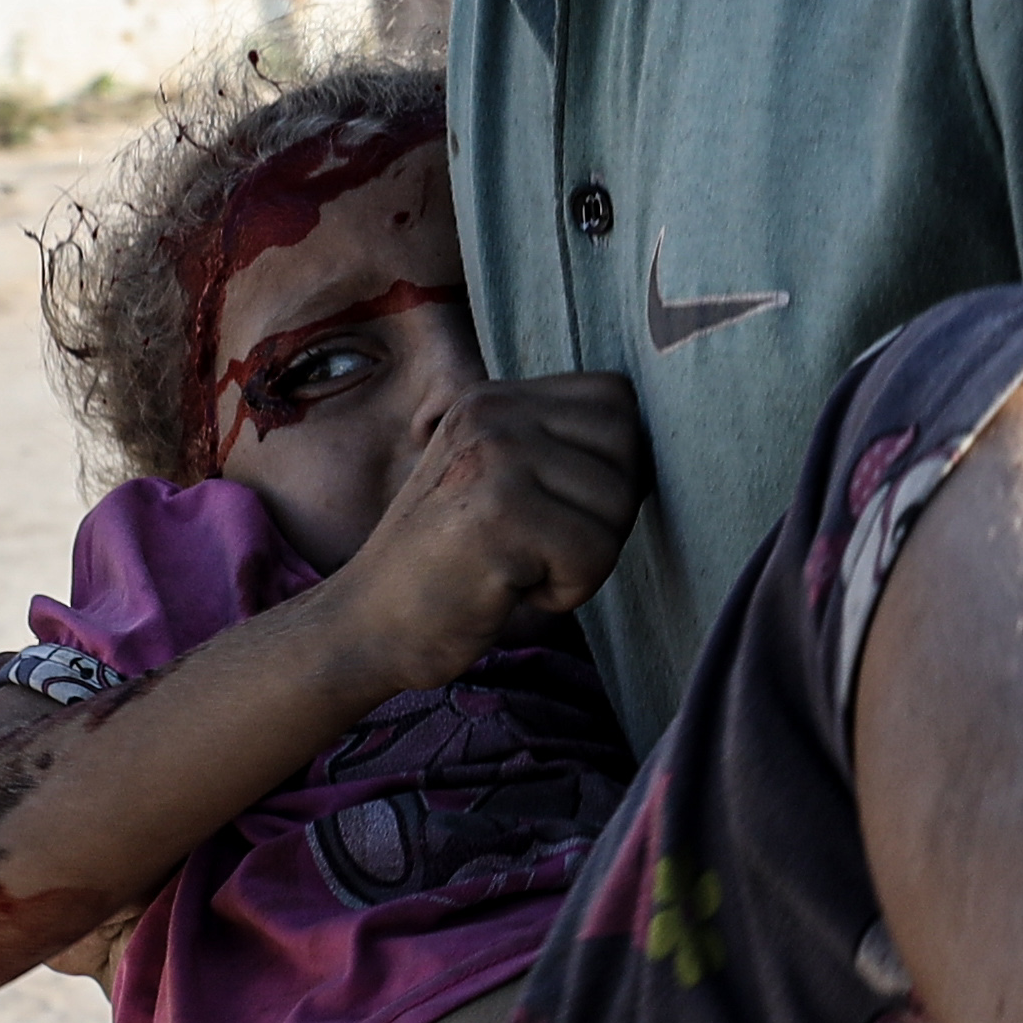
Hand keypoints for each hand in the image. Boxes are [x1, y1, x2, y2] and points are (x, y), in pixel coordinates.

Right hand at [338, 369, 647, 681]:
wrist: (369, 624)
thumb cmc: (449, 566)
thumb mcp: (496, 480)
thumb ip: (556, 449)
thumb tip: (654, 445)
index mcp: (494, 398)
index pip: (616, 398)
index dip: (614, 462)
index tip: (562, 509)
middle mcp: (492, 414)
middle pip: (628, 447)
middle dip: (605, 514)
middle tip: (543, 547)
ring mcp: (492, 459)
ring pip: (617, 504)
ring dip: (586, 558)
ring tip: (523, 567)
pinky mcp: (497, 516)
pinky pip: (594, 553)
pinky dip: (568, 590)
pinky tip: (514, 589)